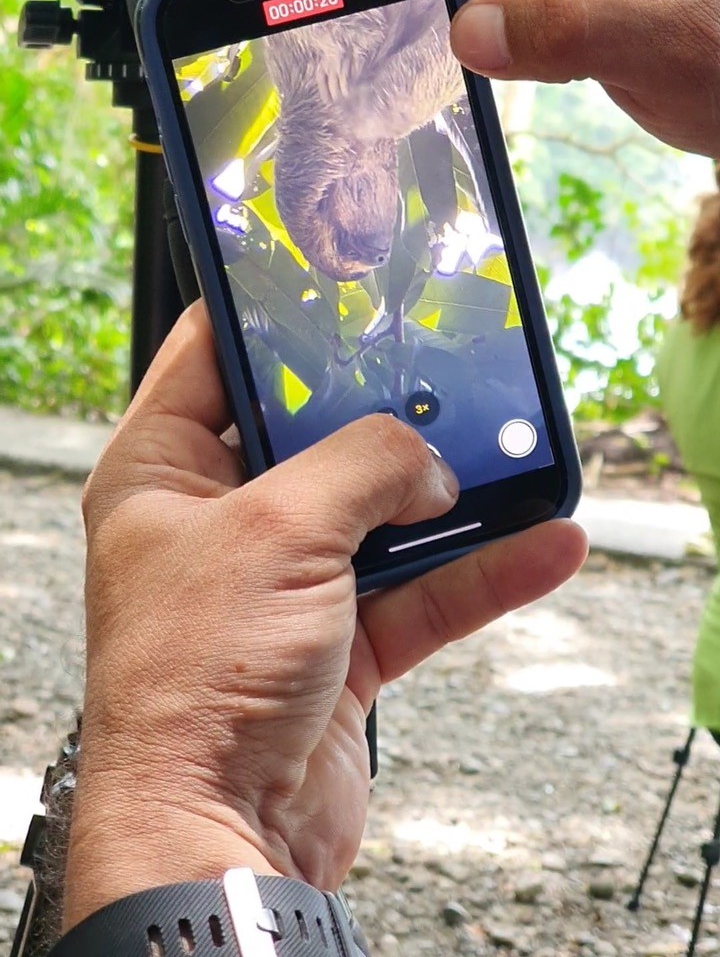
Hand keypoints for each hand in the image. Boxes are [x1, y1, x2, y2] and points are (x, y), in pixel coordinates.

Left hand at [66, 302, 586, 928]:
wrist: (221, 833)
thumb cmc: (196, 679)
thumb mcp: (279, 532)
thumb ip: (363, 467)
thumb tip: (429, 460)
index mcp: (162, 473)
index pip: (211, 358)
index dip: (272, 316)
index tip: (338, 283)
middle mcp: (220, 522)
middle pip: (312, 434)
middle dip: (383, 408)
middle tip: (445, 368)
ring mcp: (283, 583)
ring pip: (380, 514)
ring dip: (450, 493)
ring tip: (513, 451)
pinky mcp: (339, 644)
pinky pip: (421, 591)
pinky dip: (481, 570)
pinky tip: (544, 542)